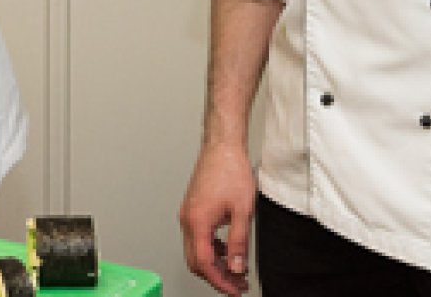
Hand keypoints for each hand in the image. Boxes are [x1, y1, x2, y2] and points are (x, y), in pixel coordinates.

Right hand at [179, 142, 256, 295]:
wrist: (222, 147)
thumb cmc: (230, 171)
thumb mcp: (242, 211)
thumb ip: (239, 242)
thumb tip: (237, 267)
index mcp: (197, 221)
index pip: (204, 263)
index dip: (220, 281)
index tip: (234, 290)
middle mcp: (187, 219)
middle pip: (195, 261)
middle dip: (216, 277)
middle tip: (237, 284)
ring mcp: (188, 214)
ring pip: (196, 250)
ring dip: (214, 264)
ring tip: (236, 270)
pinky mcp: (192, 209)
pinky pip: (197, 238)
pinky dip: (211, 250)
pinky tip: (227, 251)